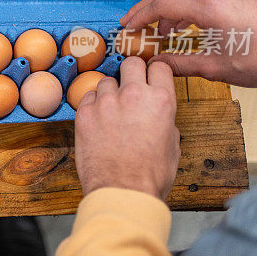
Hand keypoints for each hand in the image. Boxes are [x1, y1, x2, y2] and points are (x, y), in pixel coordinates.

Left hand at [74, 57, 179, 199]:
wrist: (122, 191)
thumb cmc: (149, 174)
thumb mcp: (172, 144)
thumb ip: (164, 119)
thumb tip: (157, 113)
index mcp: (161, 100)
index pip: (159, 67)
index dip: (154, 72)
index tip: (150, 76)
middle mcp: (133, 95)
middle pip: (131, 63)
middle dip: (132, 72)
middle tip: (130, 87)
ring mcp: (106, 102)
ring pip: (106, 80)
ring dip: (110, 92)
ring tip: (112, 112)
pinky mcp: (84, 113)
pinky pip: (88, 97)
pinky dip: (93, 105)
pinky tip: (98, 121)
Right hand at [120, 0, 256, 87]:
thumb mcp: (215, 67)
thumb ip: (179, 63)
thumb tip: (156, 65)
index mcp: (208, 7)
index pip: (161, 5)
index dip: (139, 17)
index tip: (127, 28)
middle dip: (146, 10)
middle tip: (131, 25)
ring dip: (165, 10)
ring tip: (156, 32)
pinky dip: (182, 9)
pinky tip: (180, 28)